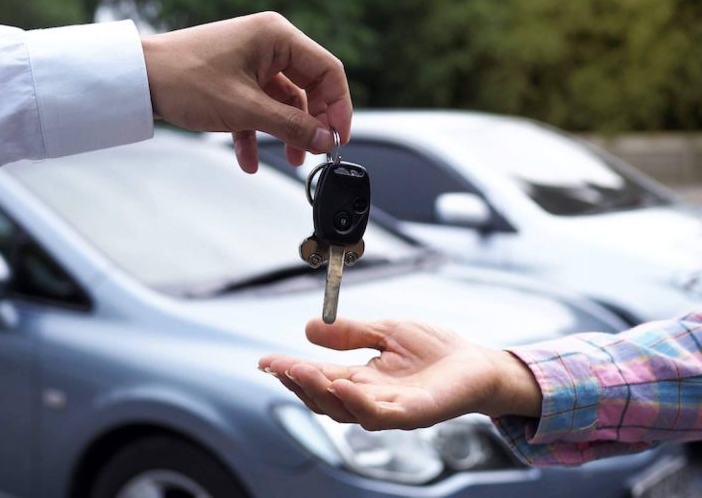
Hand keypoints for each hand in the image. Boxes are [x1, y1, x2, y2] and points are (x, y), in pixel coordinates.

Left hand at [141, 12, 351, 172]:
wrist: (138, 81)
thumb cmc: (185, 80)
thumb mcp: (245, 109)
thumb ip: (292, 127)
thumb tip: (325, 141)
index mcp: (276, 37)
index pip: (327, 71)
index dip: (339, 107)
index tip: (339, 139)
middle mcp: (267, 45)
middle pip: (308, 88)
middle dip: (311, 124)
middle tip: (315, 152)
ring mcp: (251, 62)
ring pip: (283, 103)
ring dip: (286, 133)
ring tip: (290, 160)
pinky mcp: (235, 80)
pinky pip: (258, 108)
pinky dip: (256, 134)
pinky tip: (247, 159)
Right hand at [259, 318, 541, 429]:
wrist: (478, 363)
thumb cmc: (436, 350)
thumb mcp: (386, 331)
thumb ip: (350, 334)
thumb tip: (308, 328)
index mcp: (362, 379)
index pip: (319, 377)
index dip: (292, 371)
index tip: (265, 361)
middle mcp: (371, 399)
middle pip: (325, 399)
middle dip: (299, 383)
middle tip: (280, 367)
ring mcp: (392, 410)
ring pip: (347, 409)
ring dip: (322, 392)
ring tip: (302, 372)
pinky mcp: (416, 414)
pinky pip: (381, 414)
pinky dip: (359, 401)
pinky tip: (343, 384)